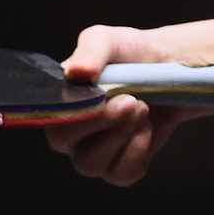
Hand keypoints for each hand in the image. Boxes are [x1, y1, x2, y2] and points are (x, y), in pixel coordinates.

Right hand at [42, 24, 195, 186]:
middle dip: (103, 122)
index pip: (47, 116)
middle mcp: (66, 130)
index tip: (103, 96)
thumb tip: (78, 71)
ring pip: (90, 164)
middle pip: (63, 143)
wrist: (166, 71)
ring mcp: (90, 152)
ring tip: (142, 108)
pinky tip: (146, 128)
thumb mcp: (108, 40)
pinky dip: (137, 151)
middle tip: (132, 100)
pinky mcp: (118, 167)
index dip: (74, 112)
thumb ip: (91, 51)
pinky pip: (121, 174)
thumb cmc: (129, 54)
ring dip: (121, 137)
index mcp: (56, 100)